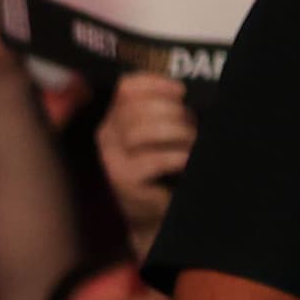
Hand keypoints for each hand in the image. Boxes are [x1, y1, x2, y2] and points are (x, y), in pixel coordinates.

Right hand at [96, 72, 195, 252]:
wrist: (155, 215)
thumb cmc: (163, 171)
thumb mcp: (159, 136)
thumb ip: (164, 113)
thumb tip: (186, 92)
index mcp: (114, 118)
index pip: (126, 87)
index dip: (155, 83)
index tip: (181, 90)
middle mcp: (106, 136)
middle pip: (135, 108)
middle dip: (171, 111)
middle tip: (193, 123)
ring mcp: (112, 160)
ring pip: (140, 131)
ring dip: (175, 132)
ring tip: (193, 141)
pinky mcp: (124, 181)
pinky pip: (152, 161)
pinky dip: (176, 157)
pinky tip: (188, 159)